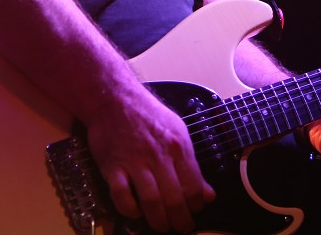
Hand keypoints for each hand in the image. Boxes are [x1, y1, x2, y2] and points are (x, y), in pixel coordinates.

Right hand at [83, 80, 215, 232]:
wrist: (115, 98)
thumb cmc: (146, 114)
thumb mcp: (177, 132)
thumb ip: (191, 164)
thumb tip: (207, 192)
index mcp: (178, 146)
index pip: (193, 187)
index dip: (195, 206)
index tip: (193, 212)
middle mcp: (158, 155)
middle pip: (174, 199)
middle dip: (179, 220)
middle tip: (180, 227)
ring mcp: (135, 162)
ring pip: (151, 202)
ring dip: (158, 220)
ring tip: (161, 226)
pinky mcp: (113, 166)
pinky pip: (122, 196)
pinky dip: (130, 210)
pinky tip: (135, 212)